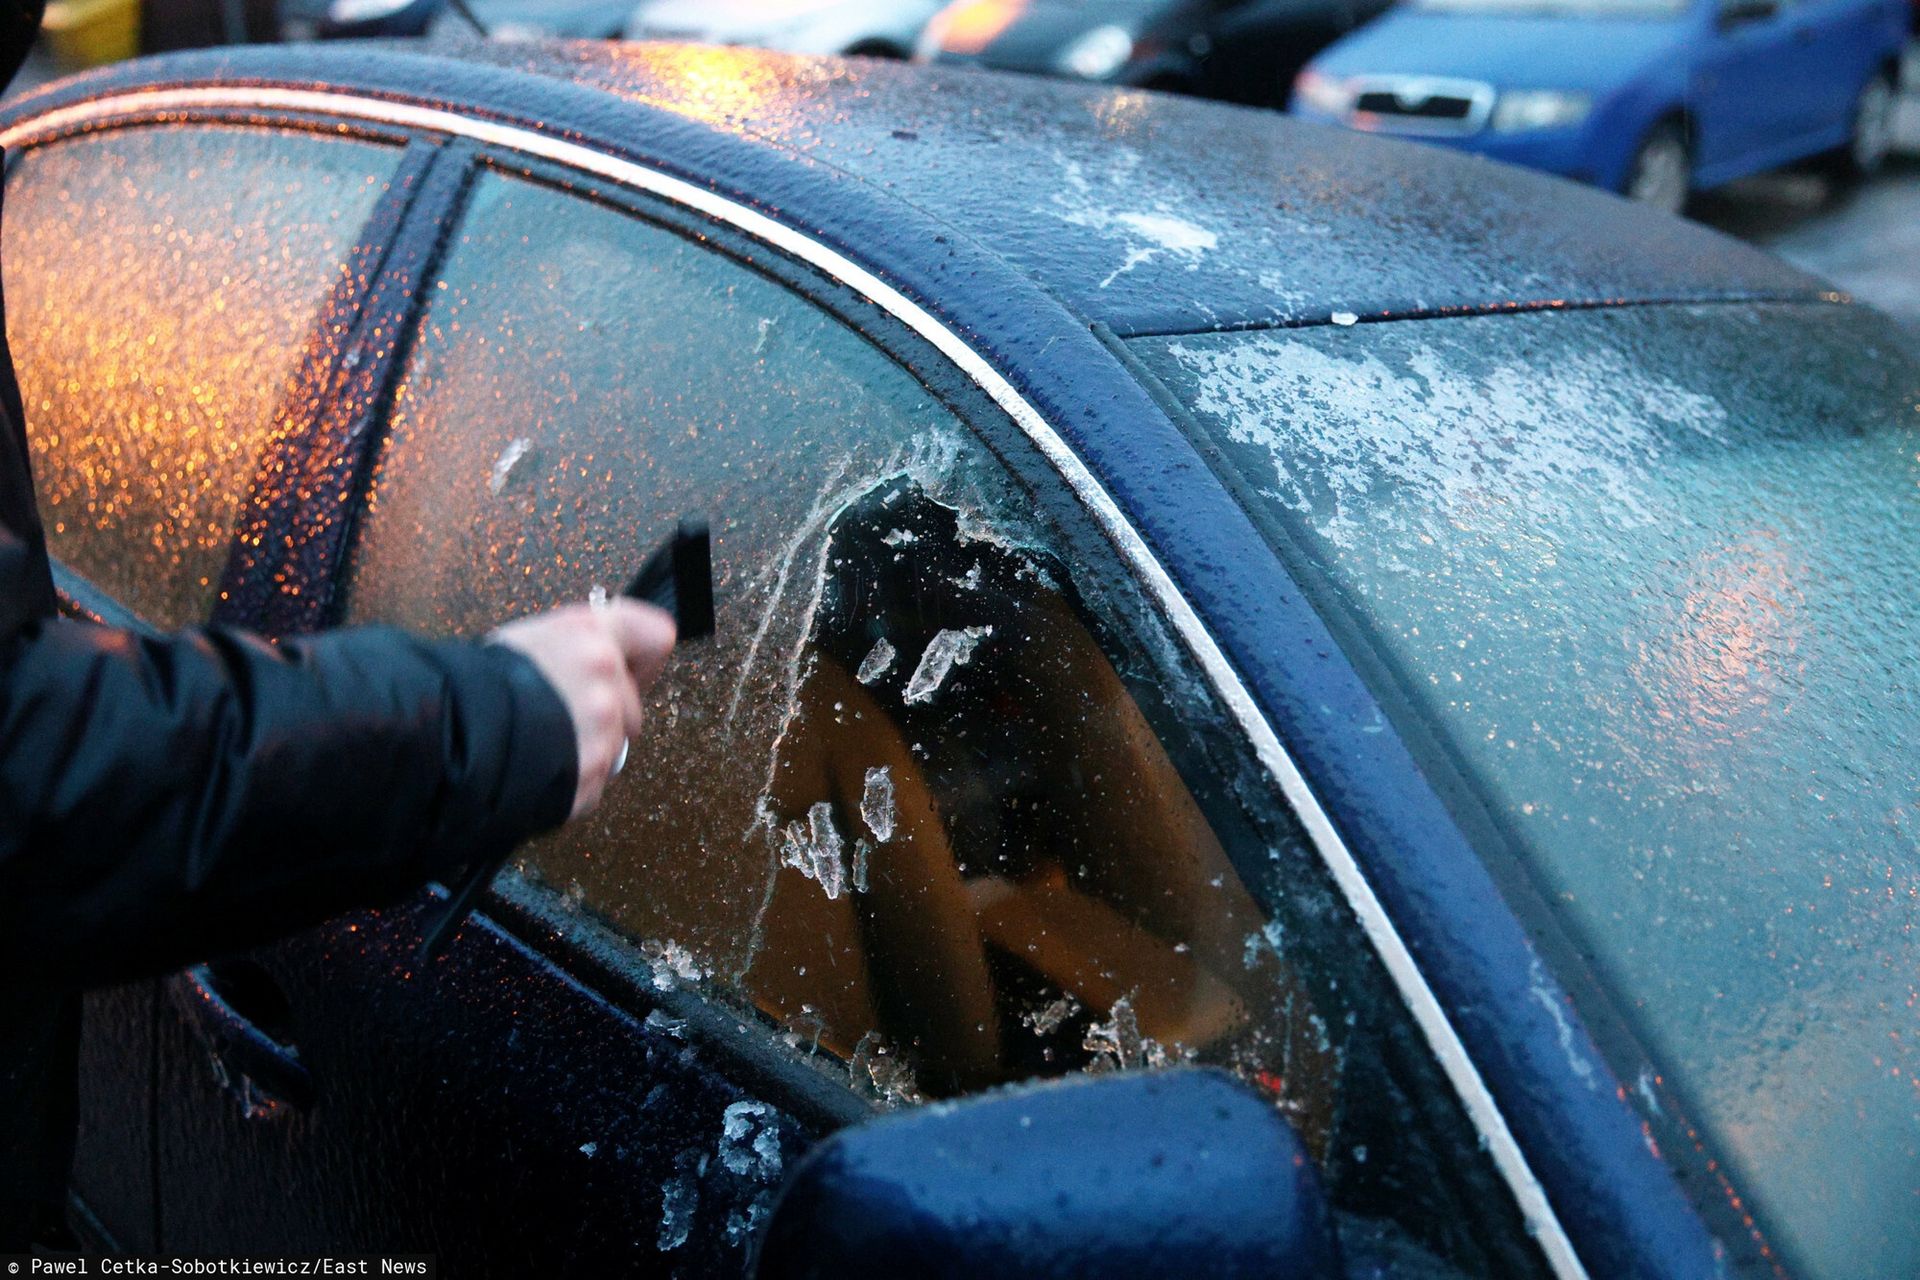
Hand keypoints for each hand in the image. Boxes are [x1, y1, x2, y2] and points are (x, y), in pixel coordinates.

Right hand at [491, 600, 676, 818]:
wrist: (444, 736)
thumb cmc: (476, 684)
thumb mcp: (530, 639)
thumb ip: (581, 642)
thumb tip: (612, 651)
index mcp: (590, 636)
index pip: (657, 637)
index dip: (641, 660)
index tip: (627, 670)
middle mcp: (605, 679)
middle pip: (634, 706)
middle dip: (605, 715)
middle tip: (556, 714)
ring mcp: (602, 731)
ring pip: (614, 746)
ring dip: (586, 749)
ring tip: (539, 741)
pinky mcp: (591, 775)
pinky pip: (594, 780)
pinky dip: (573, 781)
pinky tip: (538, 766)